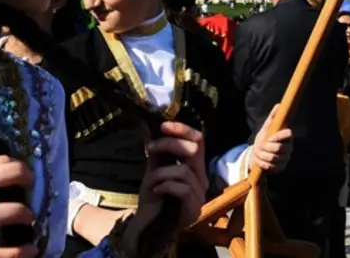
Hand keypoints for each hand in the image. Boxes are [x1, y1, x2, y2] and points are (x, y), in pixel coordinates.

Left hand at [122, 122, 208, 254]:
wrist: (148, 224)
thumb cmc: (154, 196)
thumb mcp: (154, 168)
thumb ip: (156, 150)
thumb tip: (149, 125)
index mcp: (194, 167)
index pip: (199, 140)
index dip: (182, 129)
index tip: (163, 126)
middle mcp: (201, 178)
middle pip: (194, 149)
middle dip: (169, 145)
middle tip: (150, 148)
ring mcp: (200, 194)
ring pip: (184, 170)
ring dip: (161, 173)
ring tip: (150, 182)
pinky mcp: (194, 208)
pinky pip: (182, 188)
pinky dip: (165, 186)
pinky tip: (156, 191)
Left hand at [250, 104, 292, 173]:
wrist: (260, 154)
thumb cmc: (265, 138)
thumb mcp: (267, 128)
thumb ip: (272, 118)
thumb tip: (278, 105)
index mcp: (287, 137)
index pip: (288, 134)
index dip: (277, 136)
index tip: (269, 137)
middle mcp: (289, 148)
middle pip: (278, 148)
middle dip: (265, 147)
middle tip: (260, 146)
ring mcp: (285, 159)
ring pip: (272, 158)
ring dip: (262, 155)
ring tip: (258, 153)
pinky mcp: (280, 168)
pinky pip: (270, 167)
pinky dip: (262, 163)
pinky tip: (260, 160)